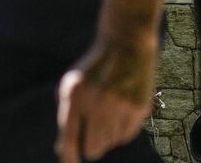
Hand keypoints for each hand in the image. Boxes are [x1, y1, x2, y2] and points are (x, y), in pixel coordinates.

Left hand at [57, 39, 156, 162]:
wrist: (125, 47)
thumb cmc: (92, 72)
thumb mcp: (71, 87)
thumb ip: (65, 118)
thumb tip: (61, 151)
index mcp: (74, 96)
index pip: (69, 136)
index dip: (69, 156)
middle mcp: (97, 103)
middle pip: (93, 146)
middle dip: (90, 150)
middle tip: (90, 147)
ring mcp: (119, 107)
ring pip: (110, 142)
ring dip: (105, 138)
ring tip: (105, 116)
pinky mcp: (138, 109)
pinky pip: (125, 136)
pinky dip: (120, 133)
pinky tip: (118, 115)